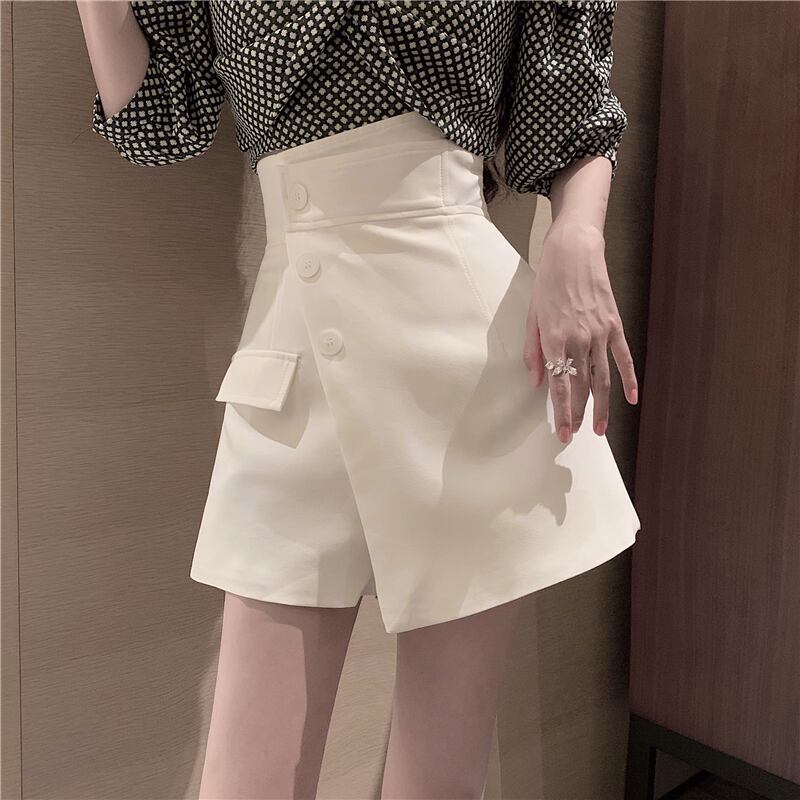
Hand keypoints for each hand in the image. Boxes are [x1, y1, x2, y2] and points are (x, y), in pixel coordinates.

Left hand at [523, 217, 637, 443]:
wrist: (573, 251)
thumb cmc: (547, 283)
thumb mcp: (531, 316)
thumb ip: (532, 351)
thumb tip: (536, 381)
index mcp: (554, 339)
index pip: (559, 386)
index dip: (562, 413)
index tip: (564, 434)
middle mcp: (578, 340)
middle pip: (581, 387)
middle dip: (579, 415)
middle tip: (577, 435)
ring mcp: (599, 333)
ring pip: (603, 378)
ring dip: (603, 407)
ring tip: (601, 429)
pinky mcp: (615, 324)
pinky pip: (624, 358)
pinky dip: (629, 379)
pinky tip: (631, 399)